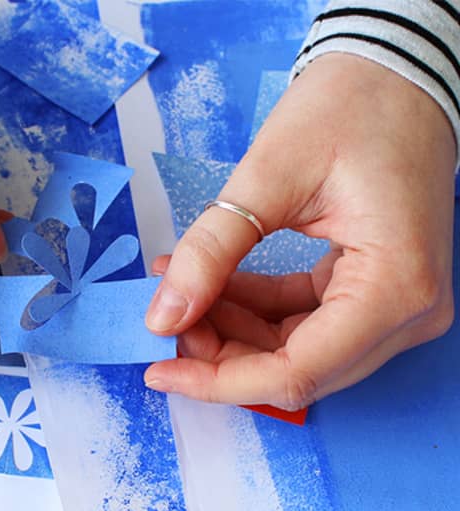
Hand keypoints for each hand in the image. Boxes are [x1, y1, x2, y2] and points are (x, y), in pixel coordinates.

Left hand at [144, 53, 455, 410]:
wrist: (396, 72)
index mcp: (394, 287)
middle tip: (166, 317)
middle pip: (298, 369)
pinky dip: (254, 309)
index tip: (160, 370)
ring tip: (179, 288)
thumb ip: (210, 251)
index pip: (297, 372)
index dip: (219, 382)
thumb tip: (161, 316)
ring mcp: (394, 303)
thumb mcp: (266, 177)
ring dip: (232, 331)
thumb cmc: (349, 107)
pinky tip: (209, 283)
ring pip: (297, 350)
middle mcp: (407, 311)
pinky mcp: (374, 287)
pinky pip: (305, 319)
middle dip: (221, 354)